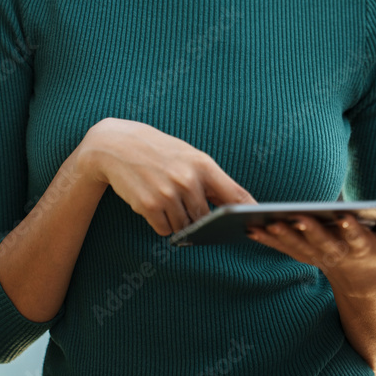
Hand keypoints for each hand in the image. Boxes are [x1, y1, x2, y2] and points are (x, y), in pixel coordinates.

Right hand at [77, 118, 256, 235]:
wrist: (117, 145)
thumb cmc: (158, 150)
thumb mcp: (187, 155)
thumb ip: (207, 179)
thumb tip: (231, 207)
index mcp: (203, 165)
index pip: (235, 195)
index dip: (249, 212)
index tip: (259, 223)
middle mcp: (189, 180)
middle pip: (207, 219)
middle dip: (200, 220)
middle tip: (183, 205)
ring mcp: (169, 194)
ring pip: (185, 228)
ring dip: (178, 221)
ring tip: (165, 198)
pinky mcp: (150, 206)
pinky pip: (165, 230)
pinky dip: (161, 224)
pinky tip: (153, 204)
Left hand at [245, 212, 375, 295]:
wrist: (361, 286)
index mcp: (362, 248)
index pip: (357, 238)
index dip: (351, 229)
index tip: (344, 217)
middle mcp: (338, 254)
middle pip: (321, 242)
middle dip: (308, 230)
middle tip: (295, 216)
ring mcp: (318, 257)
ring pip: (297, 246)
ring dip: (281, 236)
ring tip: (263, 222)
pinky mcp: (303, 256)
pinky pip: (283, 248)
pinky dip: (267, 239)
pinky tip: (250, 227)